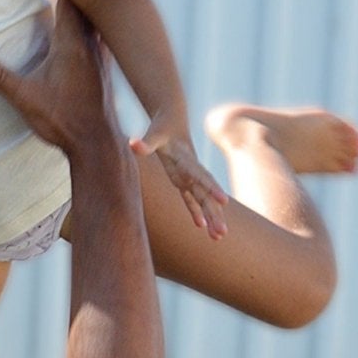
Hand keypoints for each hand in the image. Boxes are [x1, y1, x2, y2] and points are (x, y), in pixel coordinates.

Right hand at [0, 0, 125, 161]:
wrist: (98, 145)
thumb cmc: (65, 121)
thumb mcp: (25, 98)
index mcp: (71, 42)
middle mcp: (90, 43)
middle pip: (84, 2)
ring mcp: (101, 56)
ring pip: (95, 18)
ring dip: (85, 4)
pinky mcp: (105, 70)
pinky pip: (100, 36)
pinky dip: (92, 24)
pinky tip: (88, 29)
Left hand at [130, 120, 227, 237]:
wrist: (172, 119)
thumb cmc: (162, 126)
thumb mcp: (154, 133)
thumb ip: (146, 142)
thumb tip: (133, 145)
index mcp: (188, 161)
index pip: (202, 176)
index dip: (212, 188)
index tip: (223, 201)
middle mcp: (192, 171)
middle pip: (206, 195)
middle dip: (215, 213)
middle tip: (223, 233)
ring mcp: (189, 177)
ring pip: (203, 201)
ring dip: (210, 218)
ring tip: (218, 237)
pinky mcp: (182, 181)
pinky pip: (191, 200)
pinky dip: (196, 213)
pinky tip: (202, 228)